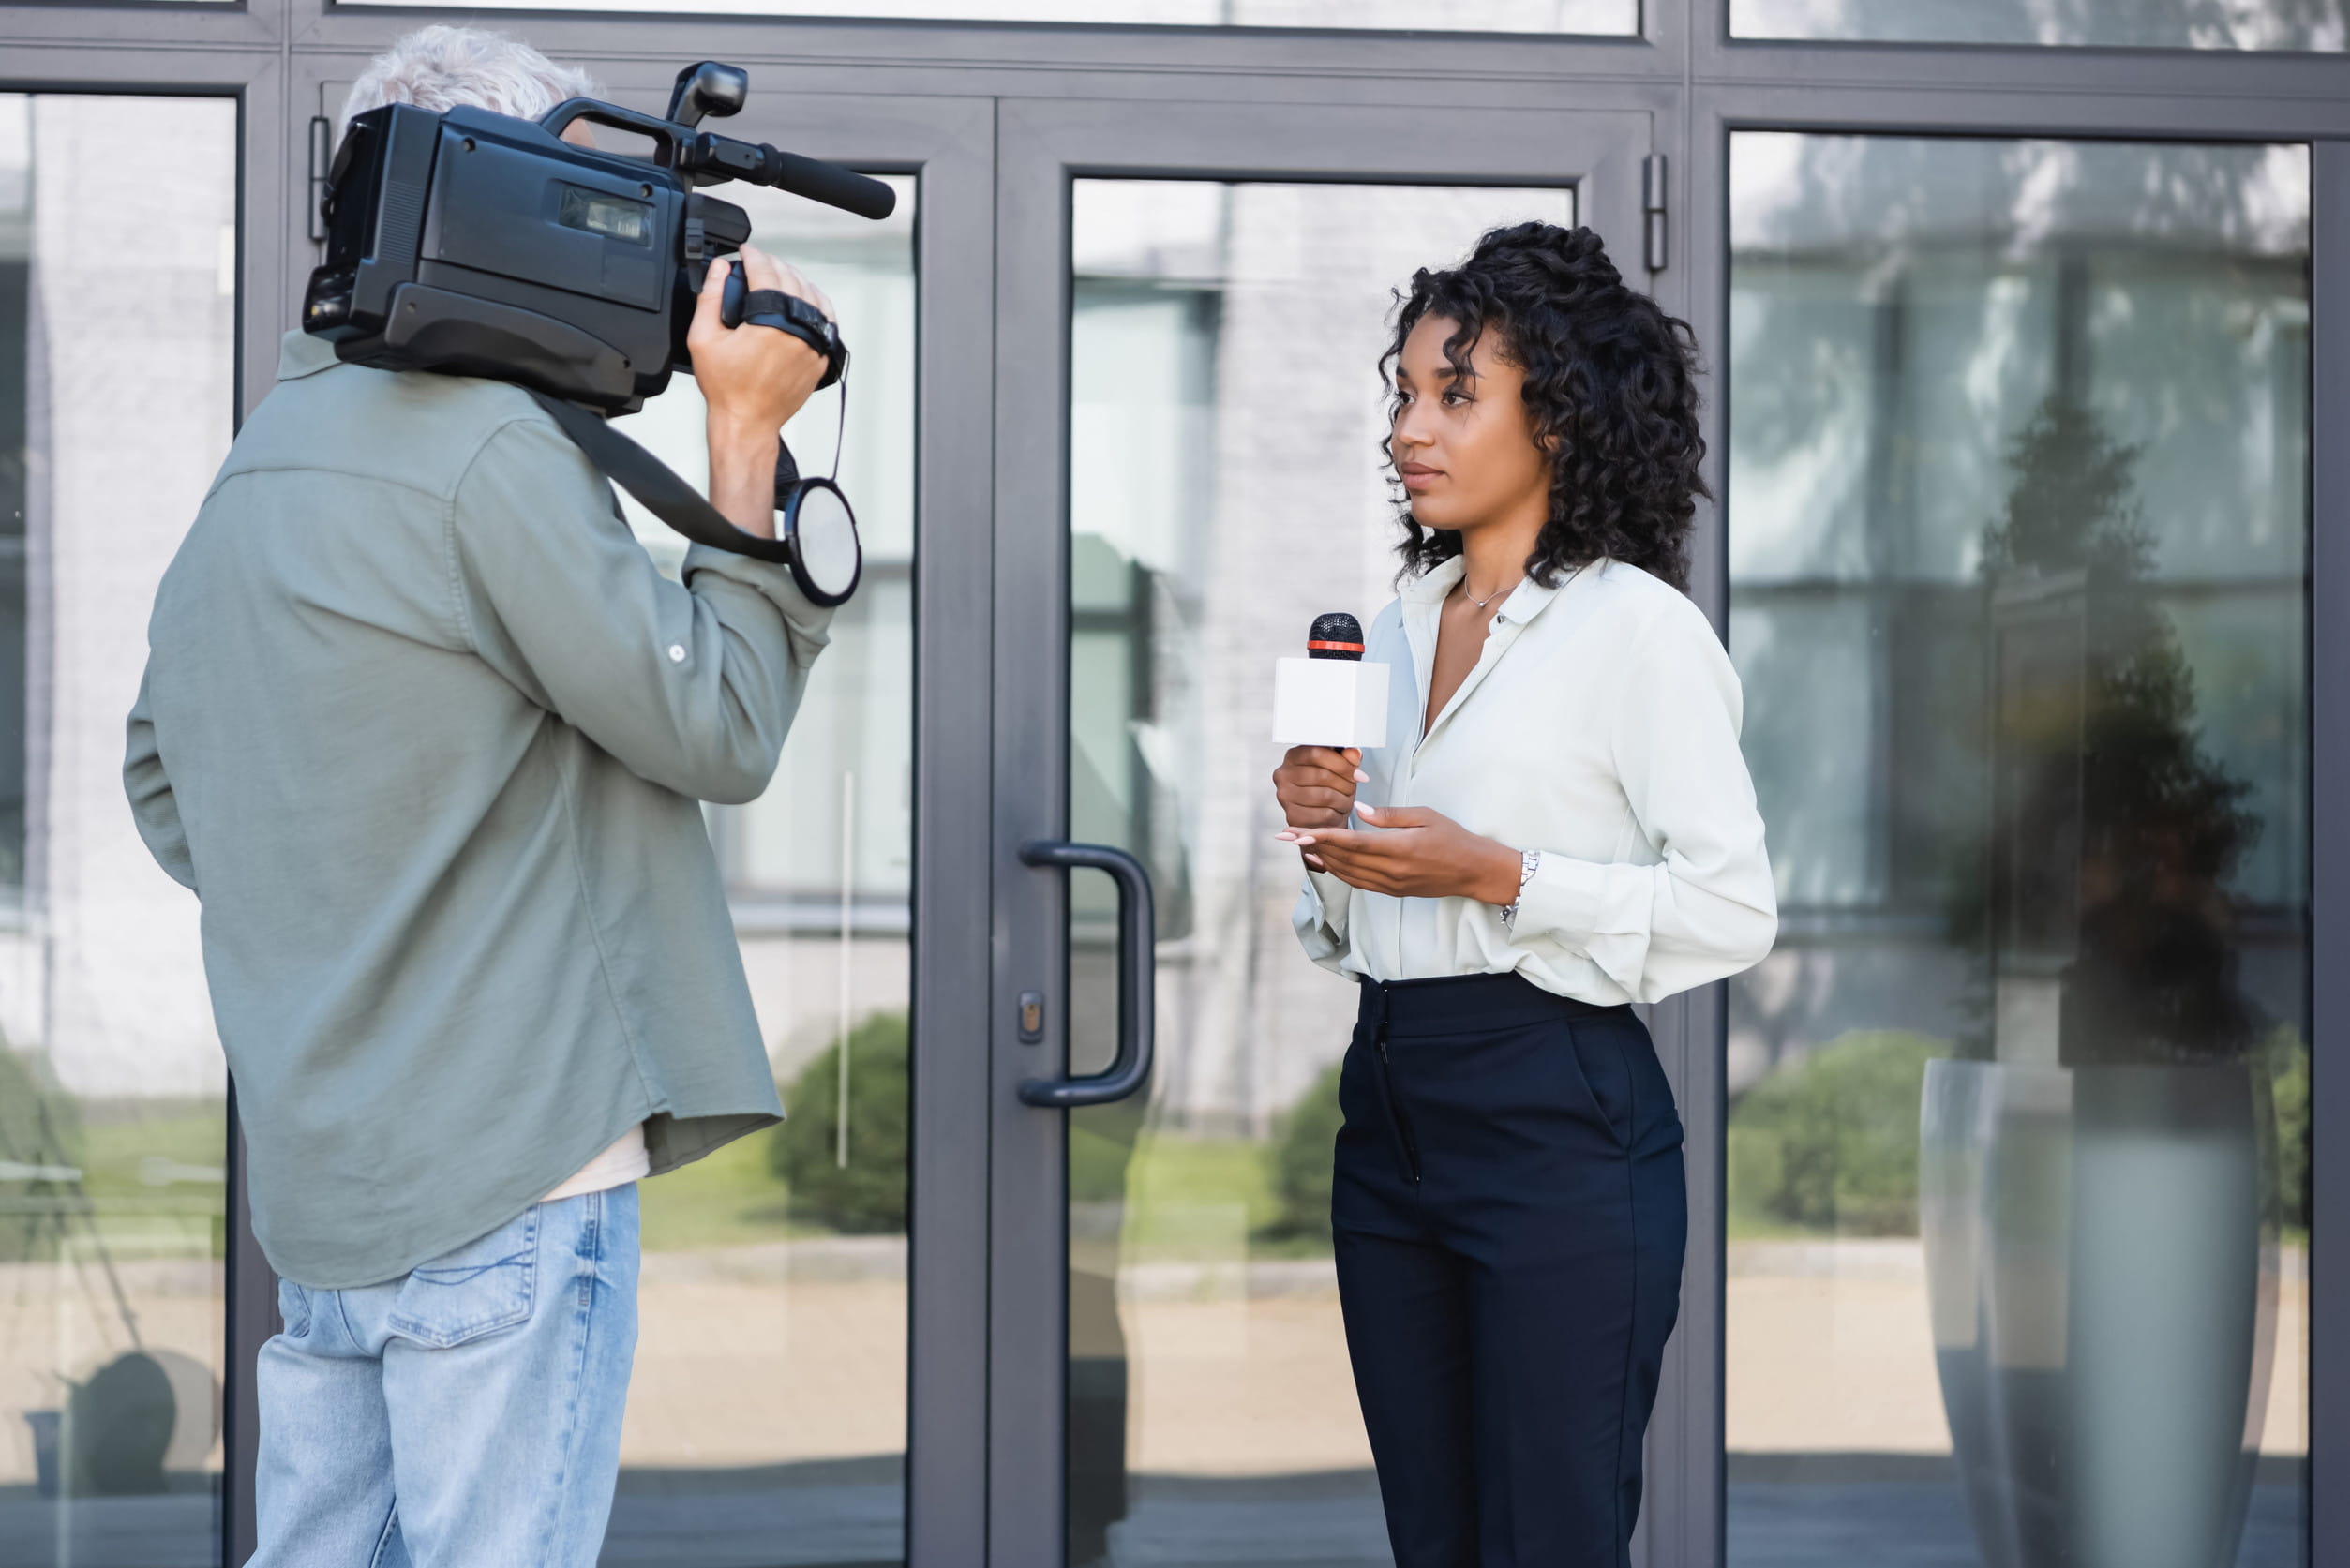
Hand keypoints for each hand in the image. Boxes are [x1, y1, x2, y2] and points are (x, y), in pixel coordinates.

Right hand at [688, 246, 833, 539]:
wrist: (748, 422)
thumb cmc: (727, 388)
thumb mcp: (703, 339)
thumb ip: (710, 297)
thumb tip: (720, 268)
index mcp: (769, 324)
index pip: (765, 272)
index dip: (753, 255)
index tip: (745, 251)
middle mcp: (797, 332)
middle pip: (791, 280)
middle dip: (772, 264)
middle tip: (757, 261)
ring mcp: (813, 345)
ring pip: (813, 296)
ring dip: (795, 279)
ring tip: (777, 275)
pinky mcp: (821, 357)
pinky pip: (826, 320)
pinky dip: (816, 302)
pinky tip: (804, 297)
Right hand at [1271, 746, 1361, 871]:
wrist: (1321, 818)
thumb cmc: (1329, 788)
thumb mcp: (1340, 769)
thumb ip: (1347, 757)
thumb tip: (1354, 753)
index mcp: (1294, 756)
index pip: (1316, 753)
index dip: (1341, 763)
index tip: (1357, 772)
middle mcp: (1283, 774)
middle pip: (1322, 775)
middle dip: (1345, 783)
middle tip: (1352, 787)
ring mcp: (1285, 796)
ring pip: (1325, 796)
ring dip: (1343, 799)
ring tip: (1345, 799)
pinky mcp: (1292, 816)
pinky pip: (1324, 814)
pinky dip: (1337, 814)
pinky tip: (1337, 811)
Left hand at [1277, 805, 1521, 902]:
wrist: (1474, 871)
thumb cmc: (1453, 837)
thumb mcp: (1425, 816)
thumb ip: (1390, 816)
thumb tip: (1359, 811)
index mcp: (1398, 849)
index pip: (1350, 843)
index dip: (1321, 836)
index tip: (1298, 830)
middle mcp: (1391, 870)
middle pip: (1342, 860)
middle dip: (1312, 846)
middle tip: (1287, 835)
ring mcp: (1391, 884)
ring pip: (1347, 873)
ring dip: (1322, 860)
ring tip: (1301, 846)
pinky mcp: (1393, 891)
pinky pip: (1358, 883)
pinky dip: (1338, 872)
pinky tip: (1327, 863)